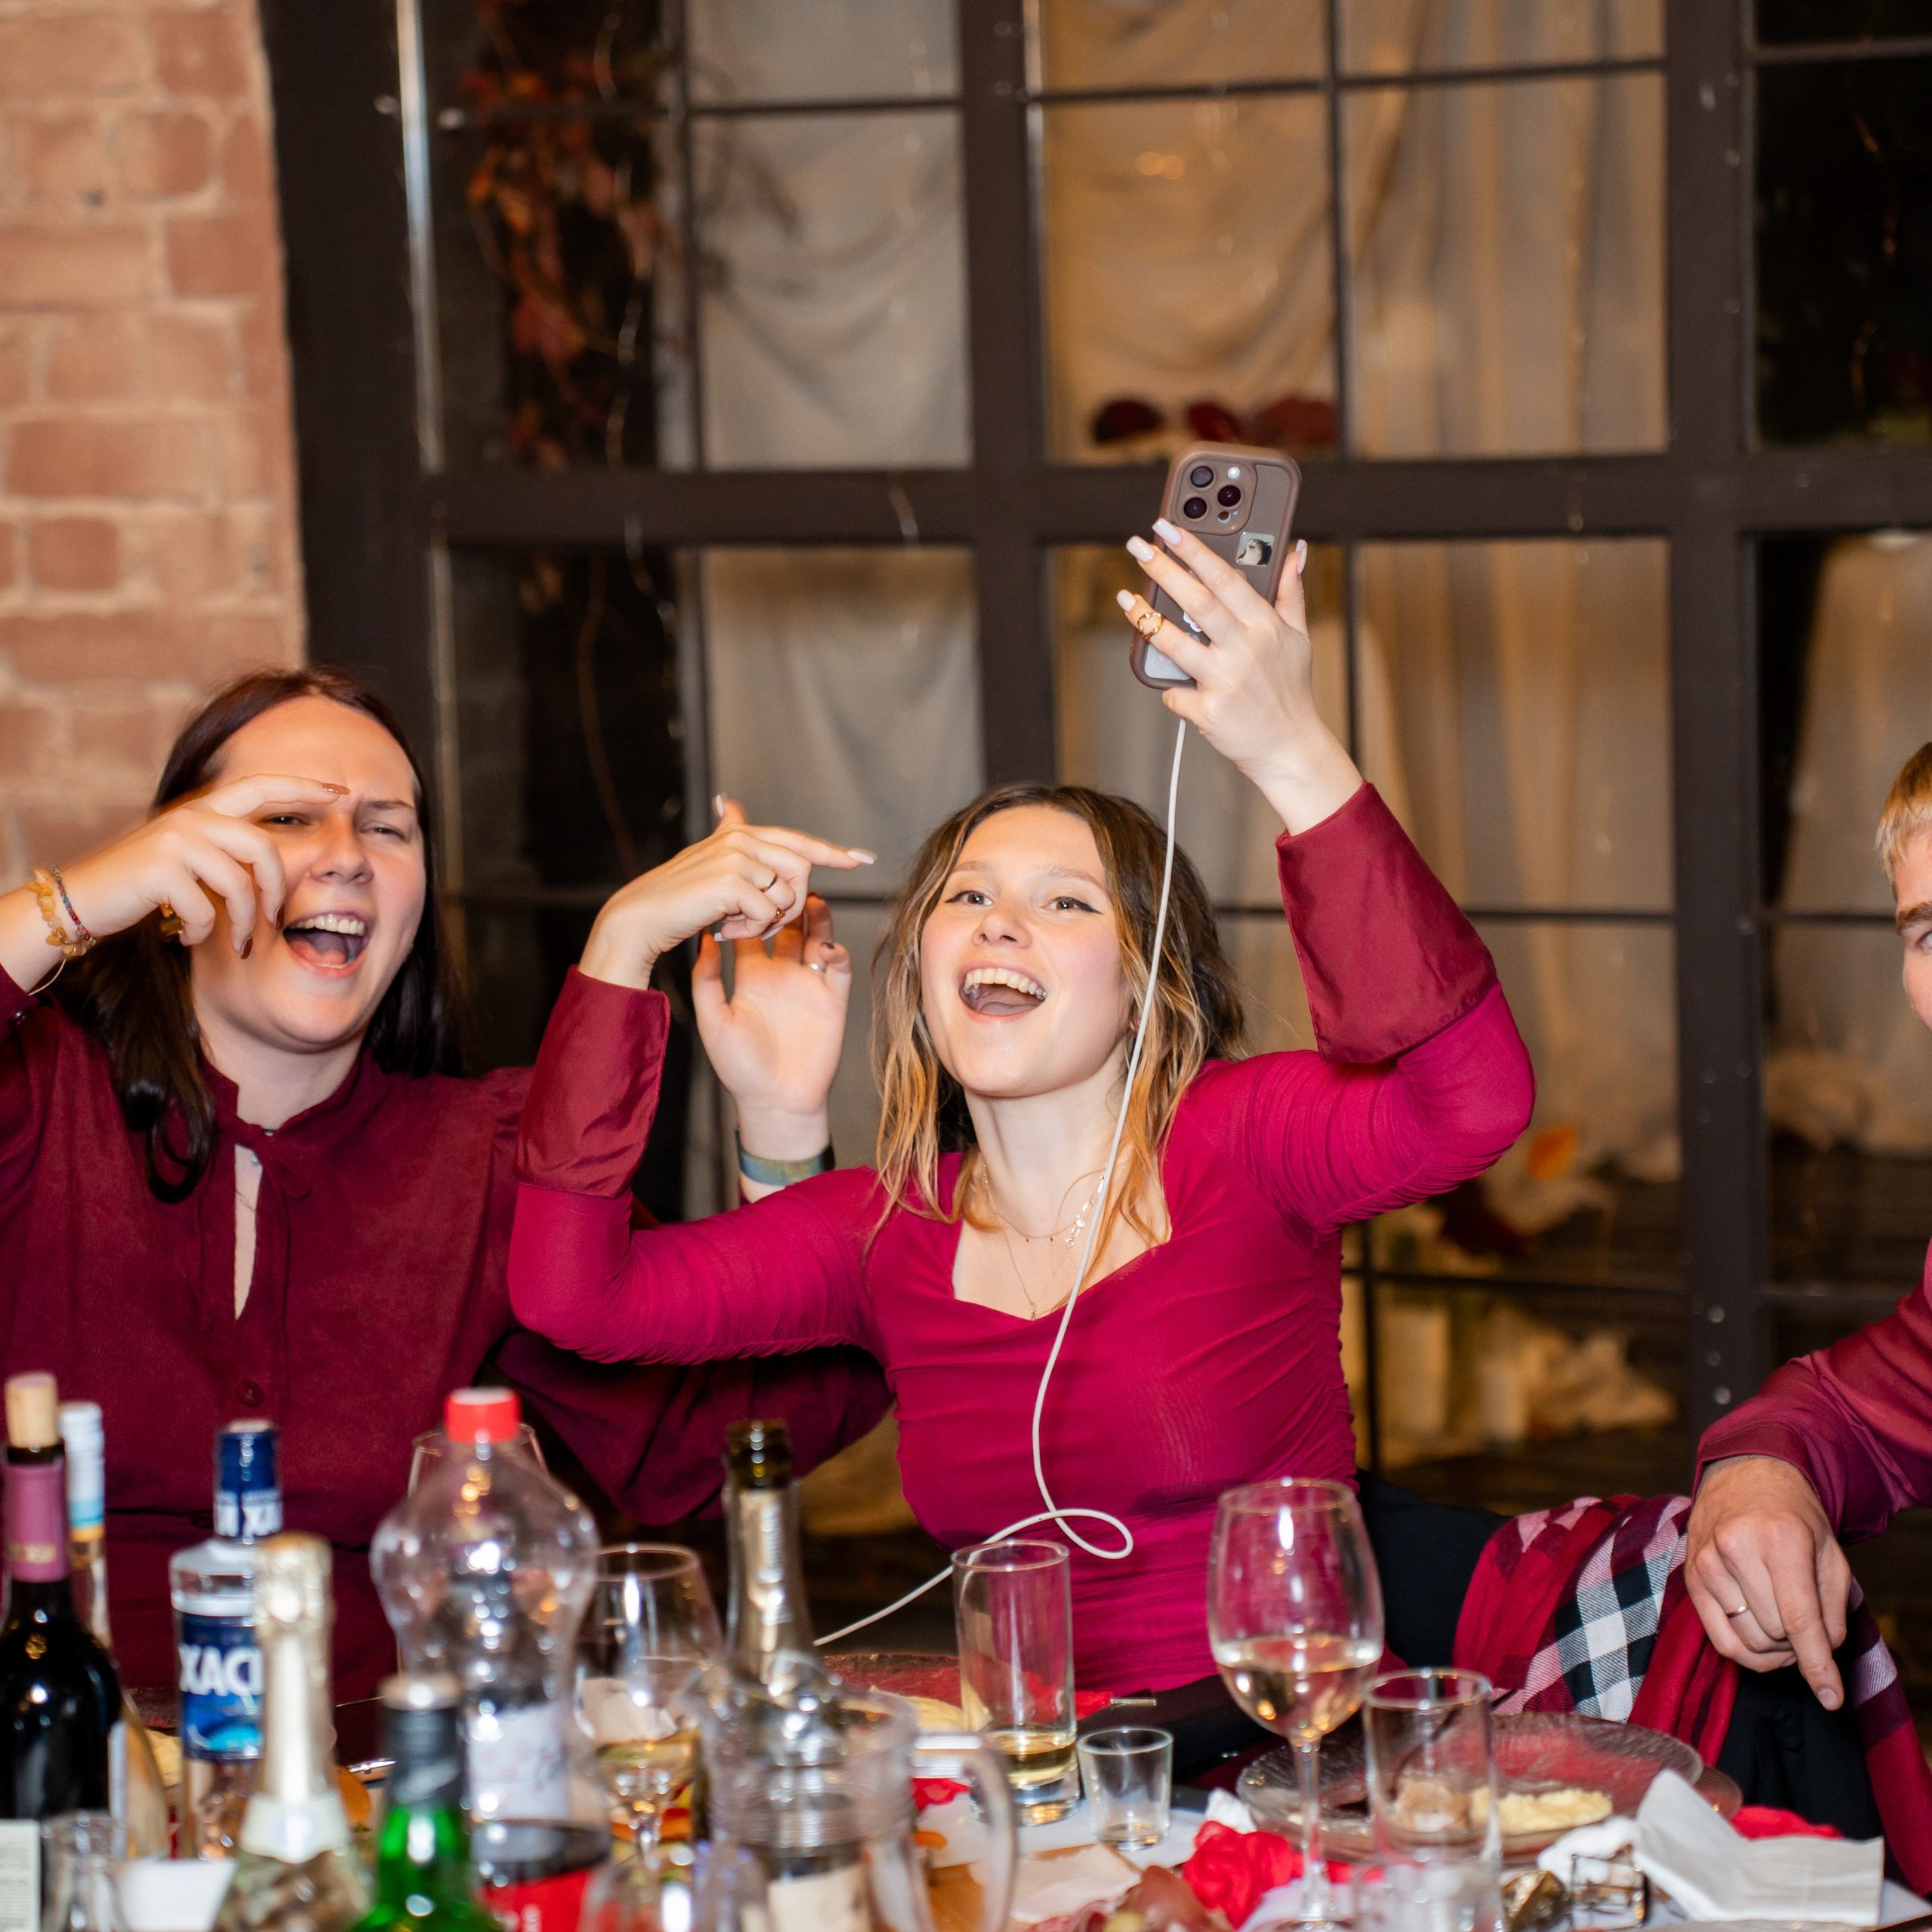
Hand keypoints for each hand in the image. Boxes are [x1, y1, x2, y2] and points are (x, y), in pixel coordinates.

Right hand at [20, 774, 346, 963]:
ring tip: (237, 944)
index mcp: (201, 811)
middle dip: (277, 891)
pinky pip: (206, 909)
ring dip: (244, 922)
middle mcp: (190, 818)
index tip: (339, 793)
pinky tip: (188, 938)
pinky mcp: (159, 869)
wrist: (78, 901)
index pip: (261, 787)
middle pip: (264, 848)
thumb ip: (225, 854)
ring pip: (240, 884)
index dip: (301, 788)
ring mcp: (174, 840)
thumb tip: (274, 872)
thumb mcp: (188, 861)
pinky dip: (203, 933)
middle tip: (275, 922)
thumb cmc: (141, 888)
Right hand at [579, 798, 872, 992]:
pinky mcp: (731, 882)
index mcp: (741, 834)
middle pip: (801, 871)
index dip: (833, 851)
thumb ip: (726, 831)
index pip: (798, 841)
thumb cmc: (677, 895)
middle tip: (760, 922)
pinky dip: (753, 930)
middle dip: (791, 905)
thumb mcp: (706, 858)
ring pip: (787, 896)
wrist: (643, 916)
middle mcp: (742, 839)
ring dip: (767, 921)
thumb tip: (731, 803)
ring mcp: (737, 858)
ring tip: (734, 924)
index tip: (864, 858)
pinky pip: (769, 913)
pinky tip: (726, 929)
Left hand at [694, 893, 850, 1162]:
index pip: (751, 928)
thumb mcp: (713, 1020)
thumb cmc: (741, 1068)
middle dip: (785, 900)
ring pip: (815, 935)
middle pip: (786, 923)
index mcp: (752, 975)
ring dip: (815, 915)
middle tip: (781, 880)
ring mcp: (808, 983)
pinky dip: (835, 949)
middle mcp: (782, 973)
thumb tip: (701, 940)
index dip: (748, 906)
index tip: (743, 886)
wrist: (776, 1101)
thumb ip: (707, 981)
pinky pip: (839, 966)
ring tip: (809, 899)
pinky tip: (824, 945)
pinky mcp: (833, 998)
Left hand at [1116, 522, 1361, 834]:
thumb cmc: (1290, 690)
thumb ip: (1290, 592)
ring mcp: (1225, 680)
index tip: (1170, 528)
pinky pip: (1175, 694)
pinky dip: (1167, 689)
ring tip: (1126, 598)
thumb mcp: (1299, 636)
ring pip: (1175, 642)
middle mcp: (1244, 649)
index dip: (1195, 550)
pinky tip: (1163, 682)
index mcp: (1264, 625)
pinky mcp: (1209, 711)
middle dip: (1163, 569)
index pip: (1225, 576)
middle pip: (1196, 600)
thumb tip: (1294, 550)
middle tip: (1137, 547)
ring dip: (1145, 618)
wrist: (1290, 747)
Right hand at [1685, 1454, 1851, 1707]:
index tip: (1833, 1698)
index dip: (1819, 1666)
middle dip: (1801, 1643)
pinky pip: (1720, 1640)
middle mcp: (1735, 1548)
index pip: (1800, 1620)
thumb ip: (1833, 1608)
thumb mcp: (1831, 1553)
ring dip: (1777, 1649)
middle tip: (1809, 1625)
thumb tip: (1821, 1655)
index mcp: (1779, 1537)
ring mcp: (1706, 1563)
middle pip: (1776, 1634)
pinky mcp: (1691, 1579)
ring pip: (1749, 1642)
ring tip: (1786, 1627)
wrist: (1744, 1477)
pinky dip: (1749, 1653)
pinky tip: (1764, 1638)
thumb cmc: (1794, 1517)